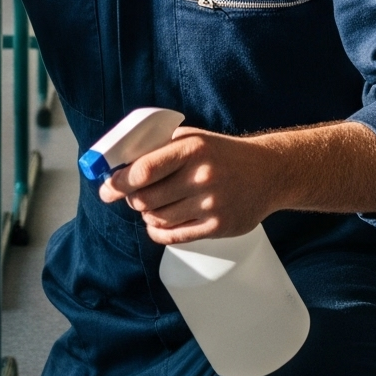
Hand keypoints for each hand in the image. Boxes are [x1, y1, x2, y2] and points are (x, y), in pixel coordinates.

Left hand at [96, 130, 280, 244]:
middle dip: (131, 199)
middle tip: (129, 196)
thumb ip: (160, 149)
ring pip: (158, 219)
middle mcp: (202, 176)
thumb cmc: (222, 154)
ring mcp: (211, 204)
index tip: (107, 187)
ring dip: (147, 214)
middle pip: (146, 199)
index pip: (145, 169)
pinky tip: (158, 224)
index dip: (120, 181)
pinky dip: (158, 231)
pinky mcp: (218, 226)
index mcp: (192, 149)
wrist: (268, 173)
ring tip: (150, 206)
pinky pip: (175, 236)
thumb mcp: (194, 139)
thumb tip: (120, 165)